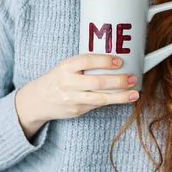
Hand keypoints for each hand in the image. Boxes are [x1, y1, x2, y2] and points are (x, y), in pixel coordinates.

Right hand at [15, 54, 138, 138]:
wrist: (36, 100)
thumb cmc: (57, 78)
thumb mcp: (66, 66)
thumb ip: (85, 64)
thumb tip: (115, 60)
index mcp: (66, 67)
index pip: (87, 61)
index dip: (104, 61)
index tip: (119, 61)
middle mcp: (68, 83)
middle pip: (97, 82)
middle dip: (118, 81)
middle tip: (133, 78)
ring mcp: (72, 99)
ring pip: (100, 98)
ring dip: (120, 96)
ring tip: (135, 93)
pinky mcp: (76, 111)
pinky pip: (97, 105)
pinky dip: (113, 101)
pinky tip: (124, 98)